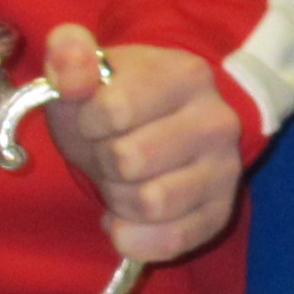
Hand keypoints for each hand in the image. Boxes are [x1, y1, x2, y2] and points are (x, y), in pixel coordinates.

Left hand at [41, 28, 239, 262]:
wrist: (153, 128)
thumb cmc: (114, 98)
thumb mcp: (84, 68)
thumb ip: (68, 53)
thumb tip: (71, 77)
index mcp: (186, 74)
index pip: (115, 110)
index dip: (88, 122)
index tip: (95, 119)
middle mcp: (217, 121)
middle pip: (129, 161)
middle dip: (102, 162)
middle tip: (109, 152)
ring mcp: (225, 170)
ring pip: (150, 204)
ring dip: (118, 199)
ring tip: (122, 182)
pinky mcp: (220, 213)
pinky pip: (172, 240)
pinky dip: (134, 237)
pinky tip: (126, 219)